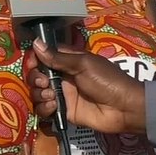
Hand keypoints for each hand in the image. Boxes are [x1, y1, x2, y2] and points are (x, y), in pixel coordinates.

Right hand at [27, 41, 147, 133]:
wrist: (123, 108)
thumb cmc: (107, 80)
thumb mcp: (83, 64)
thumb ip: (58, 57)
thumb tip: (36, 43)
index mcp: (68, 61)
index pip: (43, 57)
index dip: (34, 60)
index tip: (33, 64)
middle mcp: (62, 76)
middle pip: (36, 75)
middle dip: (35, 78)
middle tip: (45, 82)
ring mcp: (62, 94)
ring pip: (38, 93)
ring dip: (39, 93)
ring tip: (52, 96)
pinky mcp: (63, 111)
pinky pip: (44, 109)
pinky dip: (44, 108)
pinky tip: (54, 106)